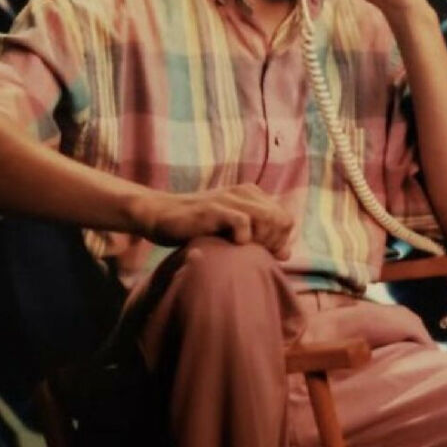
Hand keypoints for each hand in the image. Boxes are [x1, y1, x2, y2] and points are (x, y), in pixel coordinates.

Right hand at [136, 183, 294, 259]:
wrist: (160, 214)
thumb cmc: (196, 227)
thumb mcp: (232, 232)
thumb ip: (260, 239)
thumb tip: (287, 254)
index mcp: (252, 195)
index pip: (286, 219)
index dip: (279, 241)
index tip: (263, 254)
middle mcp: (244, 193)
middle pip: (282, 220)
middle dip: (273, 243)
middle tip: (254, 254)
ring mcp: (230, 199)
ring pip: (268, 218)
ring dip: (261, 241)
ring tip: (243, 249)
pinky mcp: (214, 208)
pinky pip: (243, 222)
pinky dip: (243, 238)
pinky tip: (231, 245)